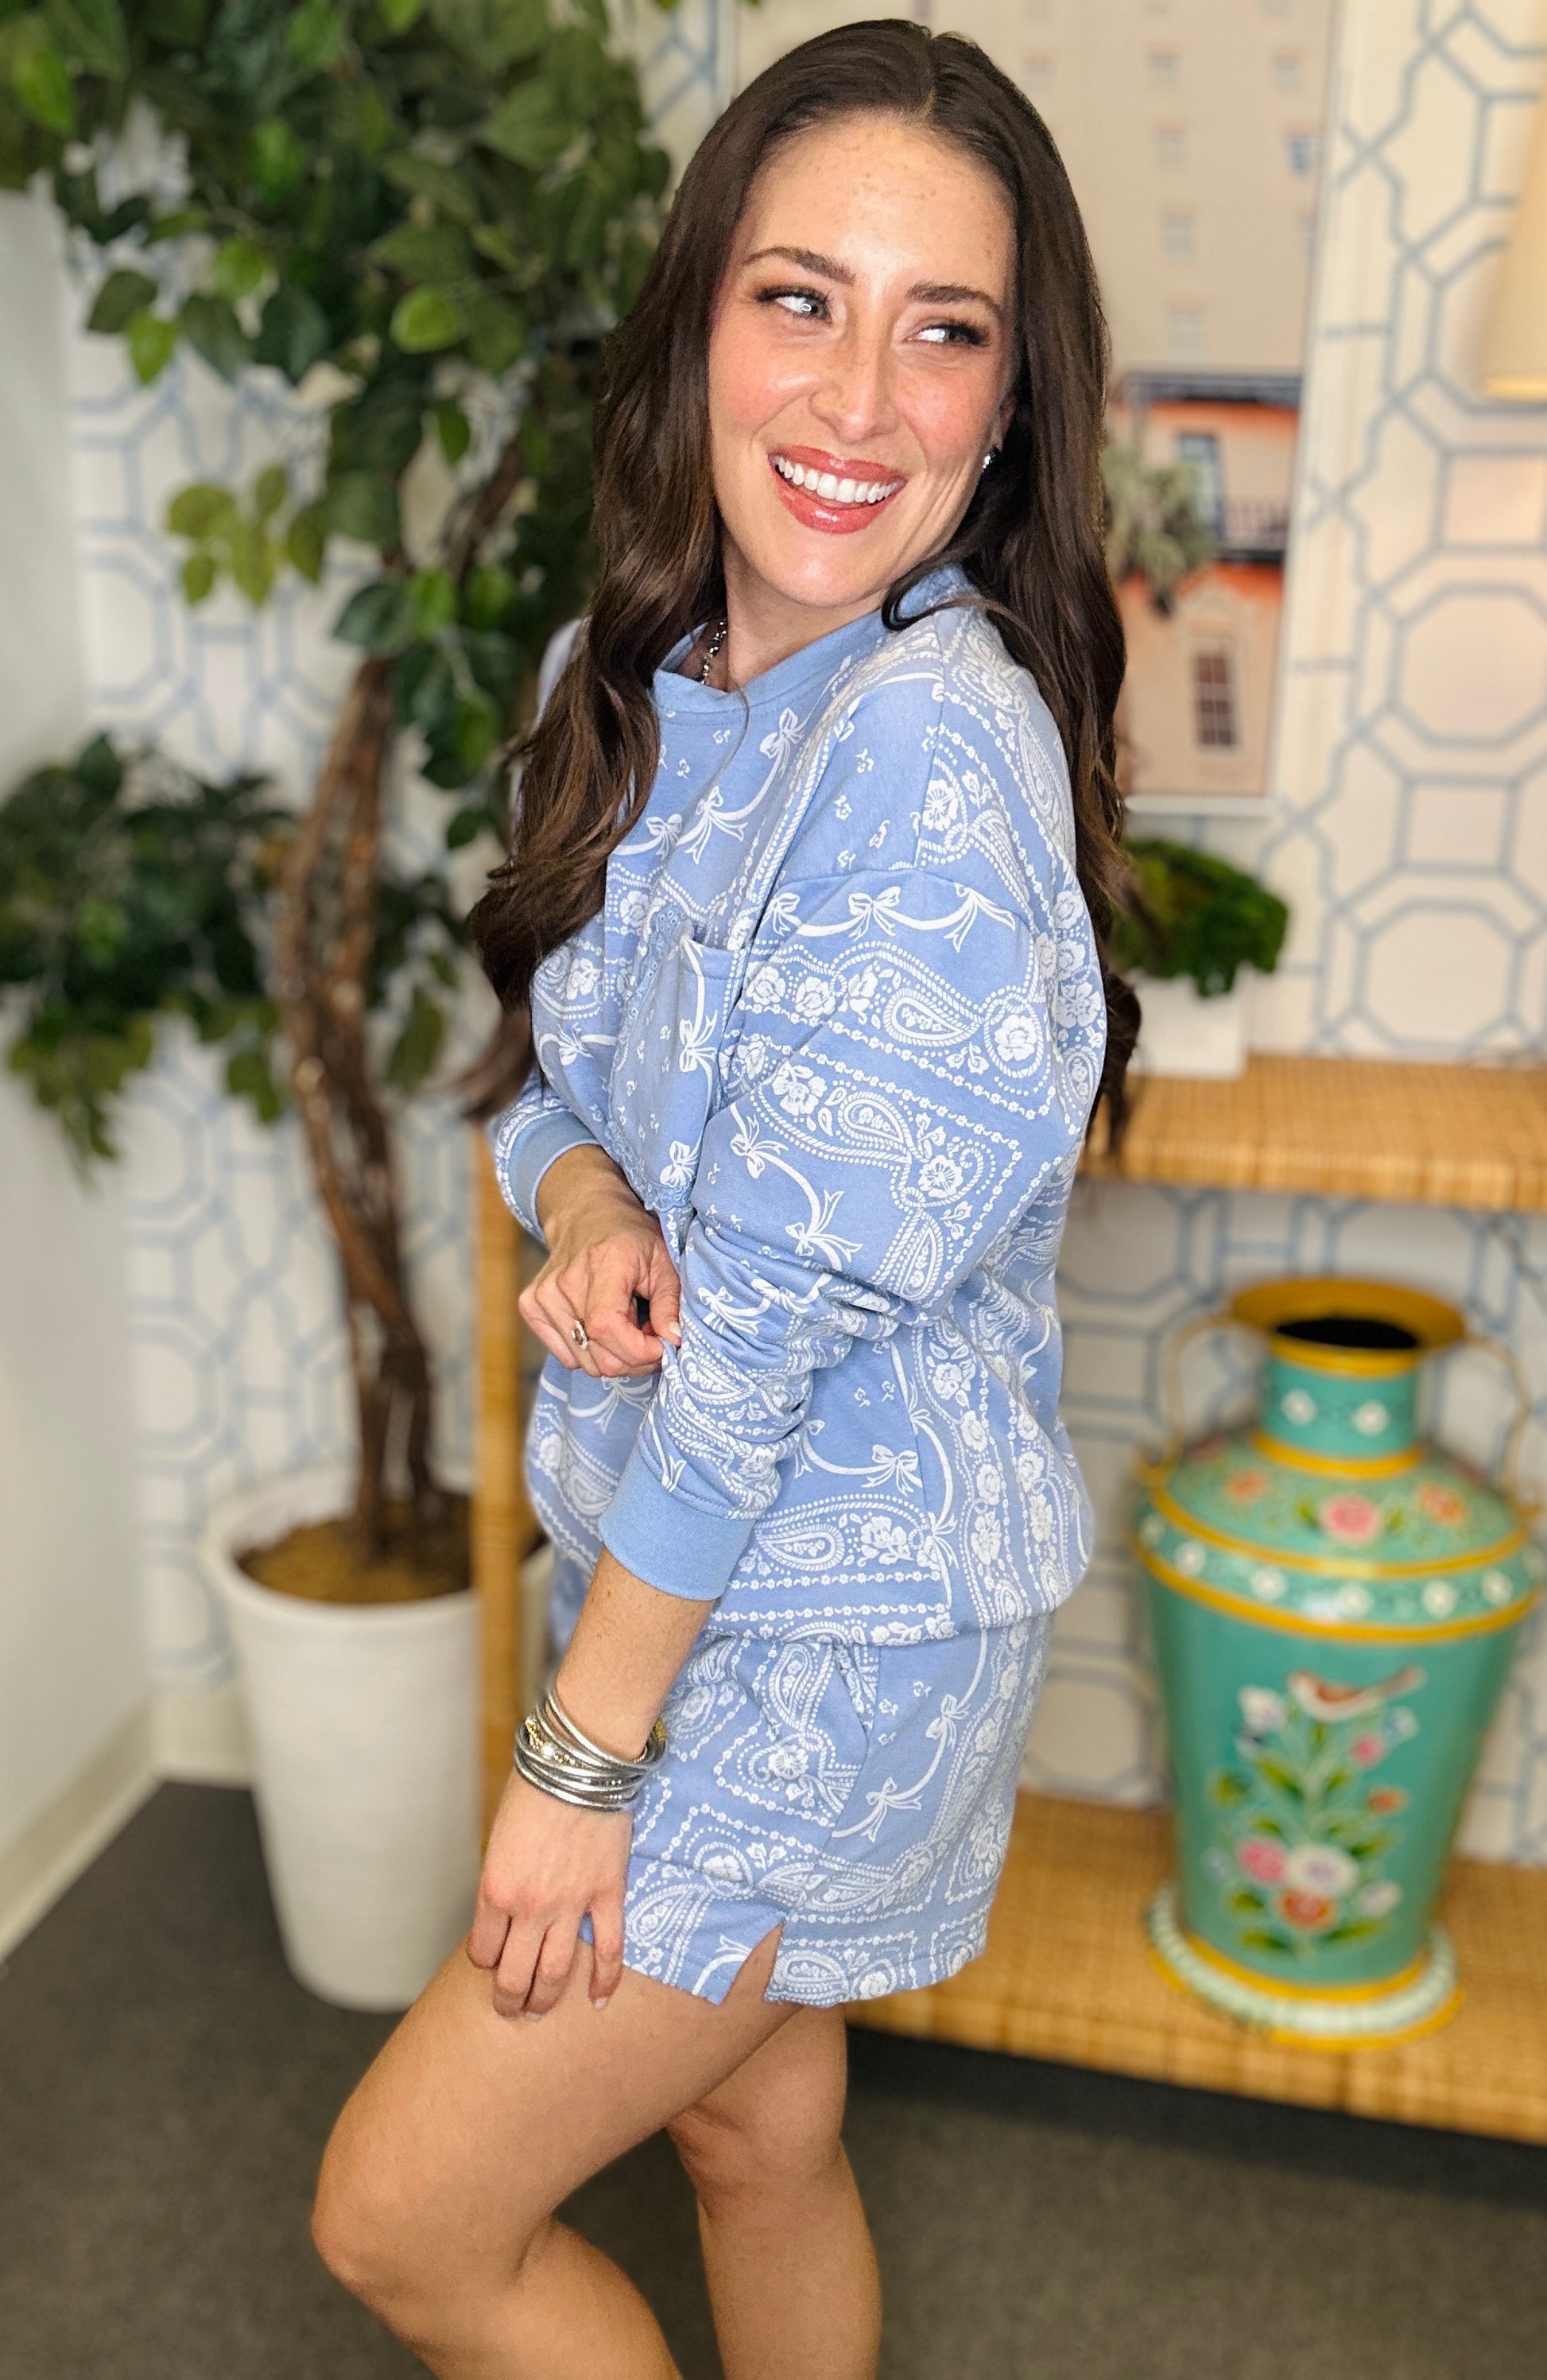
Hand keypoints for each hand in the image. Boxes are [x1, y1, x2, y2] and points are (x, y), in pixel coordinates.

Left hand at [465, 1766, 631, 2017]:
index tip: (490, 1959)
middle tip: (510, 2011)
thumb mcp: (500, 1834)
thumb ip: (502, 1876)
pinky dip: (604, 1981)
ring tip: (539, 2013)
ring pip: (556, 1974)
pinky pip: (608, 1950)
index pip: (482, 1950)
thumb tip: (505, 1907)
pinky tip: (599, 2001)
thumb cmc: (534, 1787)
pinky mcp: (608, 1894)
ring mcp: (571, 1904)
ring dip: (545, 2001)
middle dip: (509, 2001)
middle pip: (515, 1975)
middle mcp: (529, 1906)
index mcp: (495, 1888)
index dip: (484, 1961)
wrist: (579, 1762)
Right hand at [523, 1143, 681, 1377]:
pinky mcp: (530, 1307)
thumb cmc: (631, 1239)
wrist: (587, 1215)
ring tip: (627, 1328)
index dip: (638, 1350)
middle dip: (634, 1359)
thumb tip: (673, 1341)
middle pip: (597, 1355)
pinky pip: (566, 1356)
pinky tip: (602, 1326)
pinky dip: (590, 1352)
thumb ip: (670, 1303)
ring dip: (614, 1356)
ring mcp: (542, 1295)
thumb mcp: (664, 1261)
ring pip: (583, 1362)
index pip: (606, 1327)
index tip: (662, 1346)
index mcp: (603, 1263)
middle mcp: (565, 1281)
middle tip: (651, 1339)